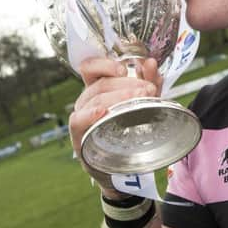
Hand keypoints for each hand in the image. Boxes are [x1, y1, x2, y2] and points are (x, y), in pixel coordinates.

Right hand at [68, 57, 162, 198]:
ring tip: (141, 98)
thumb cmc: (132, 128)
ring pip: (94, 99)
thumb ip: (148, 82)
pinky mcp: (80, 136)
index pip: (91, 67)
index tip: (125, 69)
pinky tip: (102, 112)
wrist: (127, 165)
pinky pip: (77, 120)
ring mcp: (82, 117)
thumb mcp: (144, 102)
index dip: (104, 64)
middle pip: (100, 83)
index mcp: (99, 87)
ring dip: (119, 96)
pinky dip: (90, 114)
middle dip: (126, 83)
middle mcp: (87, 100)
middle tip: (148, 89)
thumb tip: (150, 62)